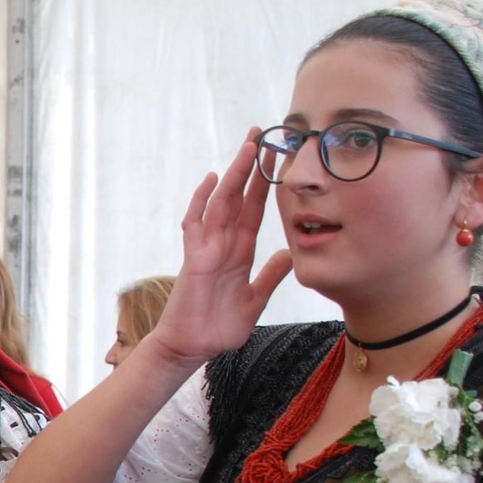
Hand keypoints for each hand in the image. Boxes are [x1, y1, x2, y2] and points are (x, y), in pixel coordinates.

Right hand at [146, 129, 291, 366]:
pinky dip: (202, 201)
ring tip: (248, 146)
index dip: (266, 183)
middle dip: (251, 166)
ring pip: (221, 203)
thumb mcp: (255, 300)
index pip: (256, 209)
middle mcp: (224, 244)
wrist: (193, 348)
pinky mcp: (194, 259)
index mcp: (241, 252)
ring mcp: (207, 249)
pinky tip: (211, 180)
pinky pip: (196, 224)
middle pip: (239, 196)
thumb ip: (271, 276)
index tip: (278, 156)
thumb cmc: (219, 328)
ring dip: (234, 174)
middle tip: (262, 133)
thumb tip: (289, 252)